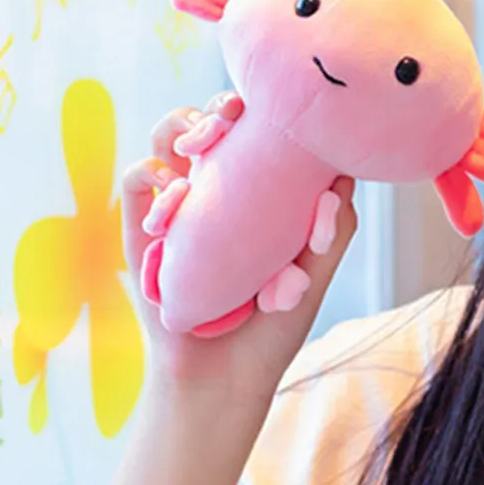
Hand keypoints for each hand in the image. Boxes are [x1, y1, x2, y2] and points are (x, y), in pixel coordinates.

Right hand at [121, 93, 358, 415]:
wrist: (225, 378)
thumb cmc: (272, 328)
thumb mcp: (312, 278)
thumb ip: (330, 230)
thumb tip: (344, 173)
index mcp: (259, 196)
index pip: (256, 136)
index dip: (262, 113)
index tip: (275, 110)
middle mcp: (216, 193)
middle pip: (210, 123)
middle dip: (219, 106)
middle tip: (231, 115)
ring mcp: (178, 208)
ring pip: (166, 139)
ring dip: (181, 125)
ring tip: (200, 143)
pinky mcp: (143, 231)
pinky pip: (139, 183)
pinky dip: (153, 177)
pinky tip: (176, 194)